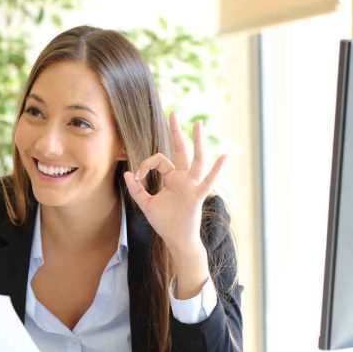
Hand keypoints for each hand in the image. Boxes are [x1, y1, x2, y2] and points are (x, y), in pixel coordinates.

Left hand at [123, 111, 224, 254]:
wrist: (176, 238)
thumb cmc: (163, 222)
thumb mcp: (146, 204)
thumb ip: (136, 189)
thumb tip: (128, 174)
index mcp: (171, 178)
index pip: (159, 160)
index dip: (146, 164)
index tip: (137, 175)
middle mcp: (183, 178)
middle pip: (180, 150)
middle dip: (176, 132)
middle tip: (174, 112)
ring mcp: (192, 185)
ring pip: (196, 159)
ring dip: (196, 141)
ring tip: (198, 124)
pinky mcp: (197, 195)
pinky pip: (208, 181)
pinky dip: (217, 169)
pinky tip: (225, 156)